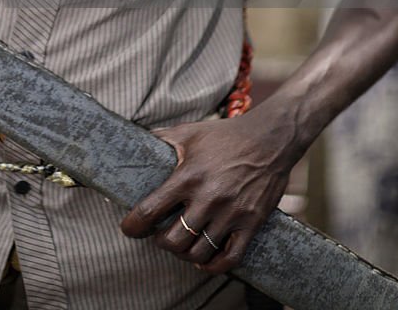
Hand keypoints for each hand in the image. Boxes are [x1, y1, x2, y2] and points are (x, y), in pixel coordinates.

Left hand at [120, 108, 295, 273]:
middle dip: (160, 242)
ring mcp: (231, 213)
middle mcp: (208, 198)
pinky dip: (213, 265)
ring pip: (199, 252)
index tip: (129, 228)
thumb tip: (136, 142)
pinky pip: (230, 258)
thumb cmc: (225, 135)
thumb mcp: (189, 132)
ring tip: (182, 244)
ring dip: (185, 254)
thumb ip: (161, 139)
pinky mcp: (251, 223)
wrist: (268, 139)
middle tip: (160, 234)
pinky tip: (204, 258)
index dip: (134, 225)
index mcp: (188, 176)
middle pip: (173, 241)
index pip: (150, 211)